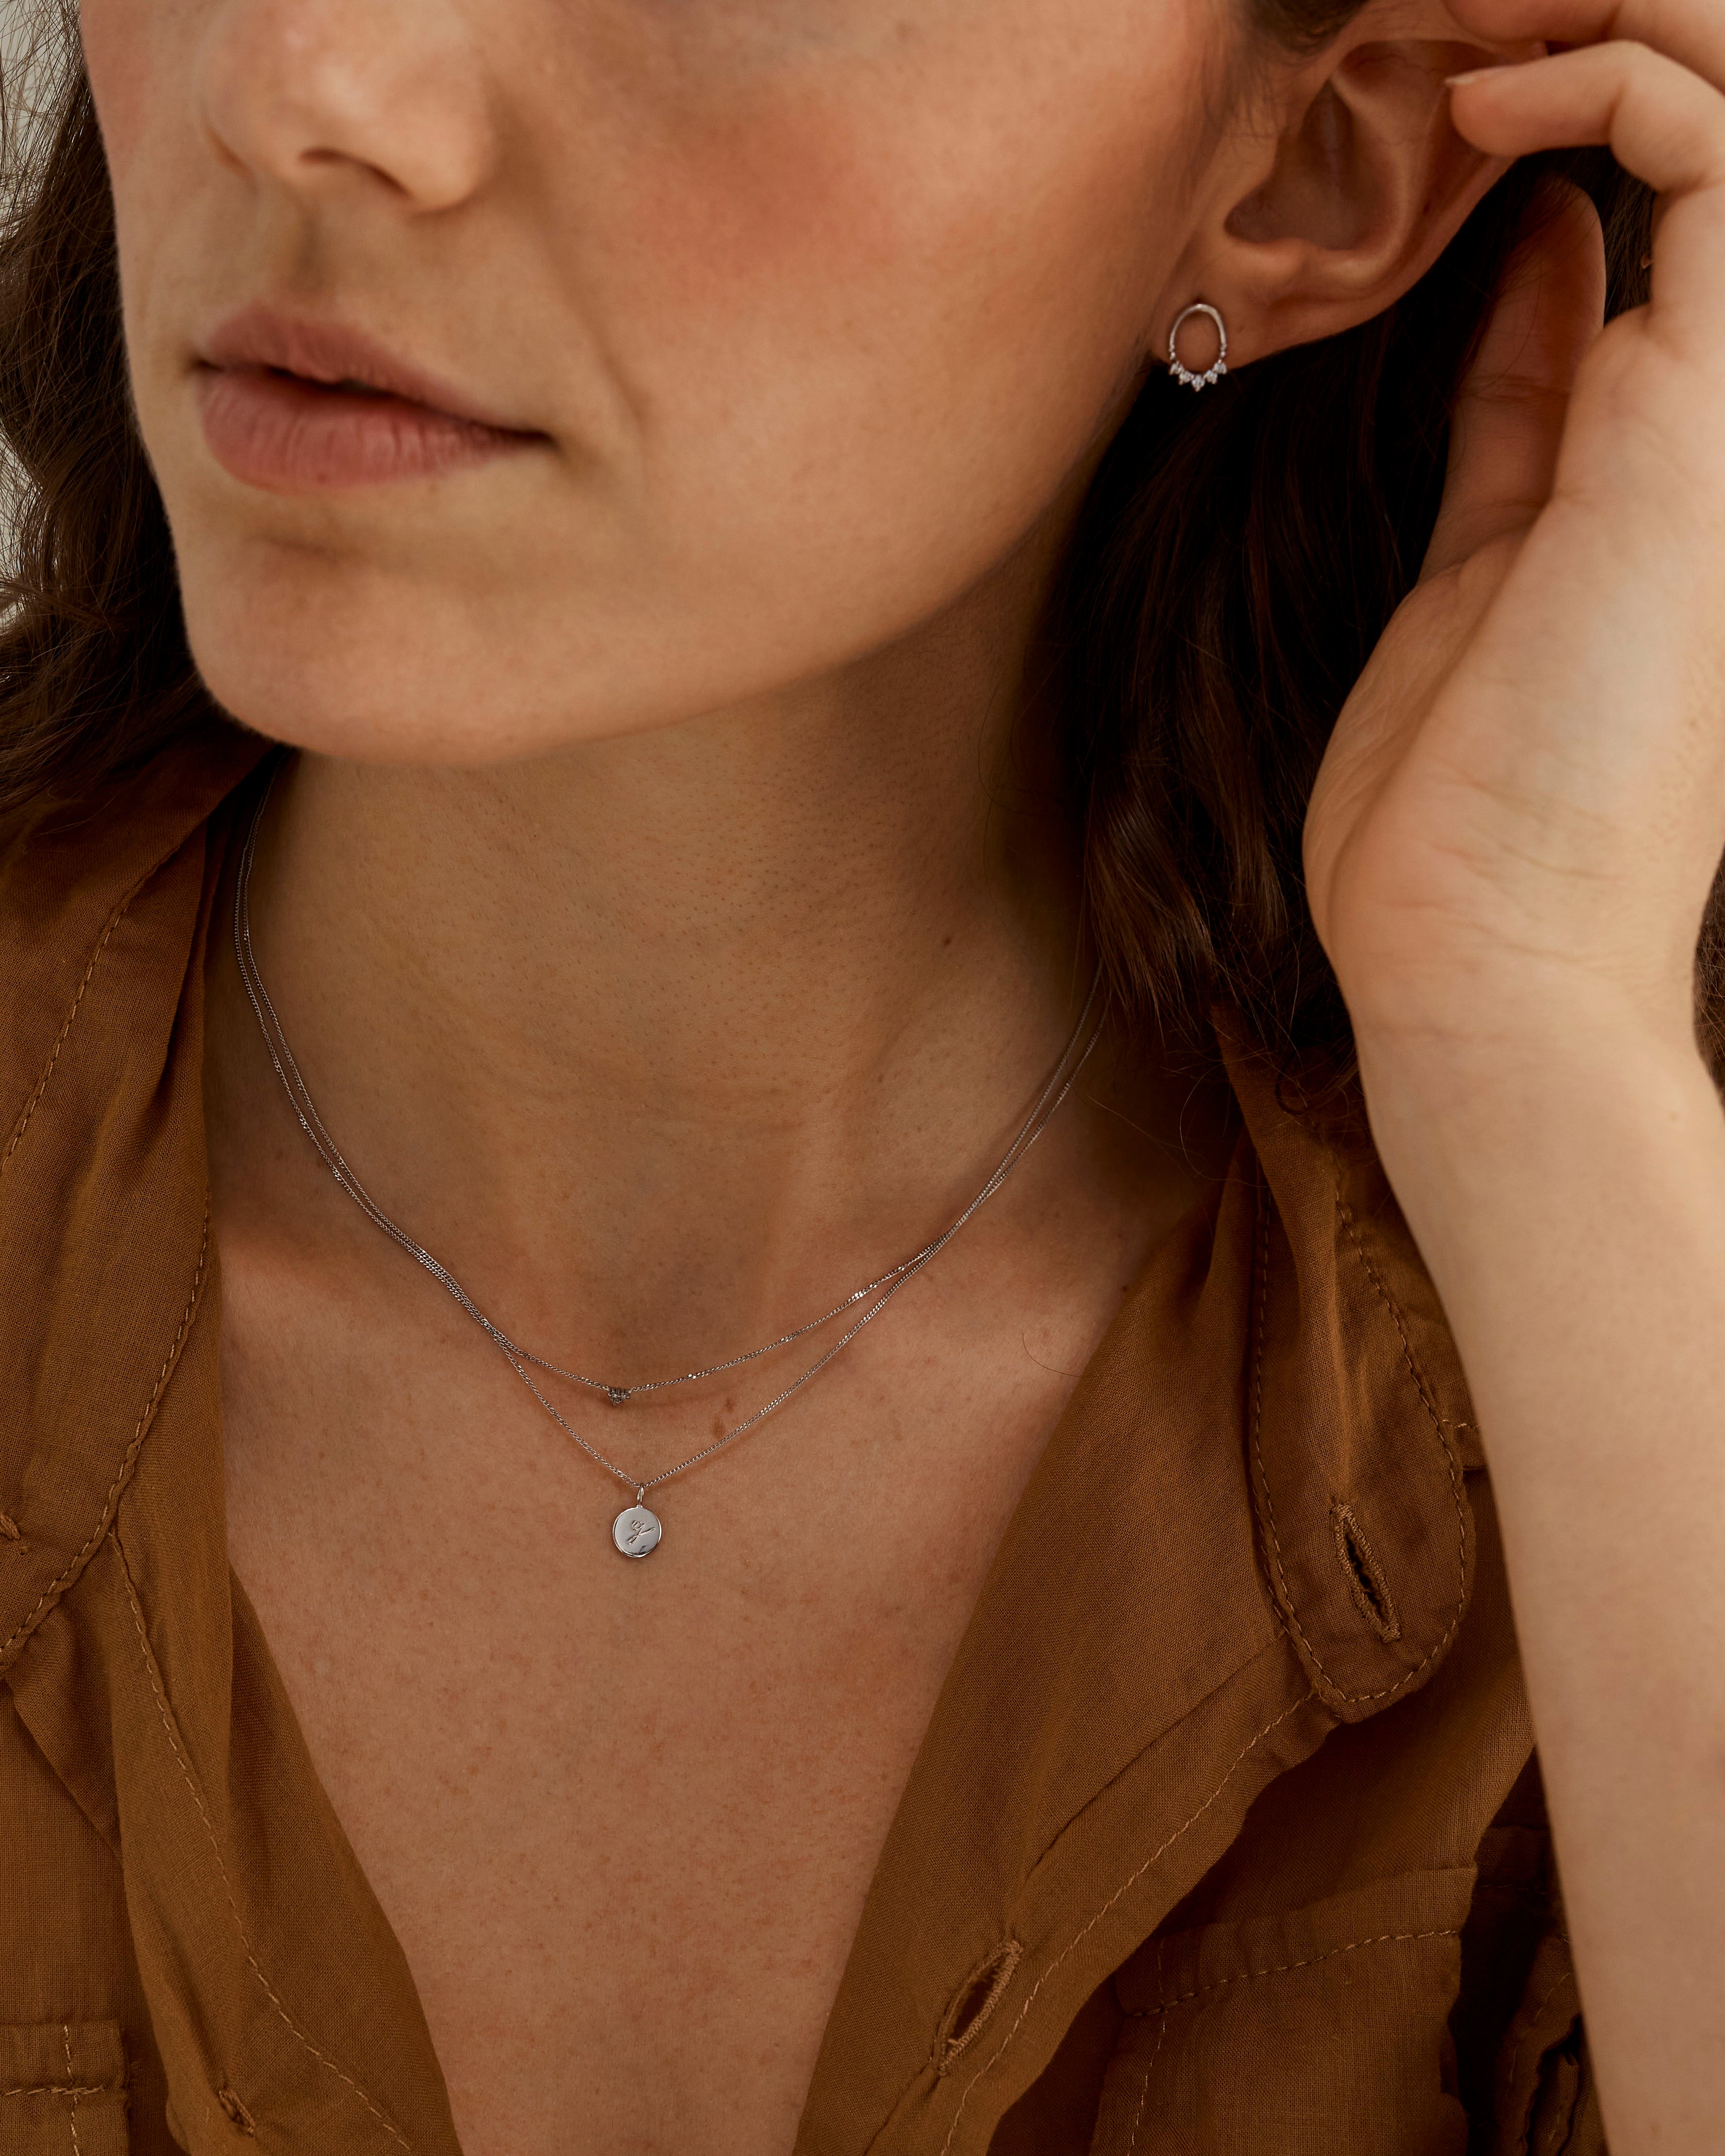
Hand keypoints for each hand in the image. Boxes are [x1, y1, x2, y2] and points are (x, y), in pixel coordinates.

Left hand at [1303, 0, 1724, 1082]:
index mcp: (1693, 431)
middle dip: (1619, 24)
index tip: (1465, 73)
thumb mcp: (1489, 541)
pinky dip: (1609, 71)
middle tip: (1477, 14)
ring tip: (1481, 19)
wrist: (1481, 947)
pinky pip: (1713, 149)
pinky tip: (1488, 94)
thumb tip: (1549, 251)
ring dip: (1623, 18)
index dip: (1598, 84)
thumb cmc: (1466, 791)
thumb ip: (1533, 392)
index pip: (1696, 191)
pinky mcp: (1704, 409)